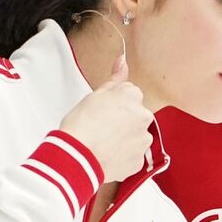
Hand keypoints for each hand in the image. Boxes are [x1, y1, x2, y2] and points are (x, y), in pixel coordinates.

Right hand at [59, 53, 152, 181]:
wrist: (78, 157)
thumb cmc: (82, 124)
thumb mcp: (95, 95)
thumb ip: (114, 79)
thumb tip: (123, 60)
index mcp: (133, 96)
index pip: (130, 95)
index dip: (115, 104)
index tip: (103, 112)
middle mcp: (144, 116)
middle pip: (135, 116)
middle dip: (123, 121)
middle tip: (102, 128)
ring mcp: (143, 140)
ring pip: (136, 137)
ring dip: (125, 139)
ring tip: (104, 144)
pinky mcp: (139, 161)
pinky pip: (133, 156)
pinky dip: (123, 157)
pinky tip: (107, 156)